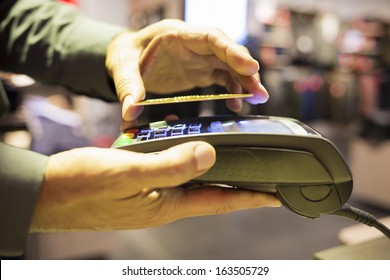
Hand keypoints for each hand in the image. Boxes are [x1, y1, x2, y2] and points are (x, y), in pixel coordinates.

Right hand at [30, 142, 278, 231]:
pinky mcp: (137, 187)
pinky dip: (179, 161)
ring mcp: (149, 196)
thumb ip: (170, 165)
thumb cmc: (81, 186)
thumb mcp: (127, 171)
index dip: (251, 198)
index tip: (276, 195)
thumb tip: (208, 155)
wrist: (47, 193)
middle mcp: (162, 203)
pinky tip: (179, 148)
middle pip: (208, 194)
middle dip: (236, 185)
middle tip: (259, 173)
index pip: (219, 202)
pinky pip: (168, 174)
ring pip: (188, 182)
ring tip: (226, 158)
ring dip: (207, 171)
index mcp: (166, 205)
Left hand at [105, 19, 268, 121]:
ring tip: (257, 99)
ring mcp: (199, 57)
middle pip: (227, 52)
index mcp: (176, 35)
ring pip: (229, 66)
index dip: (232, 50)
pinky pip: (222, 78)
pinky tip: (236, 106)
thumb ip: (128, 86)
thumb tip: (130, 111)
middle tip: (259, 92)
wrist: (127, 57)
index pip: (211, 37)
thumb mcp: (121, 66)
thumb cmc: (125, 55)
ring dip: (245, 82)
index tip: (250, 67)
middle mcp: (193, 44)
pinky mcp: (200, 70)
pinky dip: (232, 90)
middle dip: (245, 70)